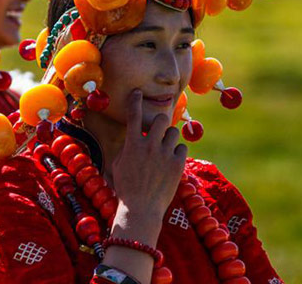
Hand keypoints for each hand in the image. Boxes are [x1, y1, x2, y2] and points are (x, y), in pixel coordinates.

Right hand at [111, 89, 187, 227]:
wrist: (141, 209)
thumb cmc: (126, 187)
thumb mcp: (119, 164)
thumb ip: (127, 147)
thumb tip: (134, 136)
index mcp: (133, 144)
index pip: (134, 115)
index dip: (135, 100)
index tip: (138, 92)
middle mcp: (150, 146)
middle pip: (161, 118)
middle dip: (160, 122)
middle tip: (158, 130)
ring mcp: (165, 155)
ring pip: (173, 132)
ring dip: (169, 138)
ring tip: (164, 149)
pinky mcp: (178, 165)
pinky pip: (182, 148)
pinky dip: (177, 152)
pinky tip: (171, 161)